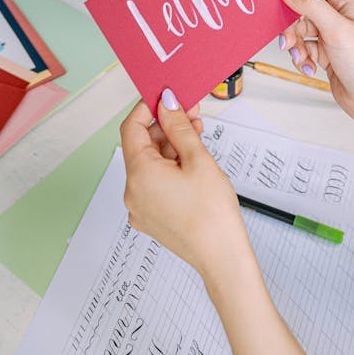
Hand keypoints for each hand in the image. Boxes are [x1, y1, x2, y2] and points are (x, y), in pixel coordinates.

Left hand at [120, 90, 249, 280]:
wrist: (222, 257)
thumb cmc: (212, 213)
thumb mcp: (197, 159)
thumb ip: (179, 128)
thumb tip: (167, 104)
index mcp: (139, 174)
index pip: (131, 128)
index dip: (148, 108)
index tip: (166, 97)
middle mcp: (132, 192)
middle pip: (142, 146)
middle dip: (166, 128)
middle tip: (192, 114)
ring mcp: (140, 207)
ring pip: (150, 165)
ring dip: (170, 147)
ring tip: (197, 137)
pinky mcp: (151, 217)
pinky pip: (154, 183)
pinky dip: (170, 168)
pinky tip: (191, 161)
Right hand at [278, 0, 353, 129]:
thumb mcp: (336, 29)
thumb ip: (310, 6)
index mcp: (346, 0)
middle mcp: (338, 13)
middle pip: (302, 5)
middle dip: (291, 23)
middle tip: (286, 37)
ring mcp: (330, 33)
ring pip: (299, 28)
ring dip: (295, 44)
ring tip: (299, 56)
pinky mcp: (324, 51)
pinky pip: (302, 47)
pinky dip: (301, 57)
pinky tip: (309, 67)